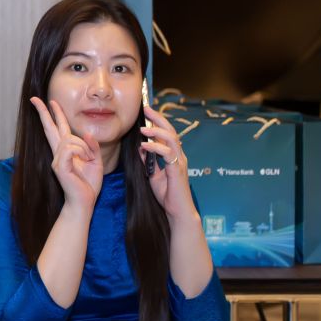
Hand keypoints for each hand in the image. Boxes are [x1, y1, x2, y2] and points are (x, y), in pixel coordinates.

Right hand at [31, 96, 102, 214]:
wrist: (84, 202)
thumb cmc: (88, 184)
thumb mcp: (96, 160)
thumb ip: (92, 146)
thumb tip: (87, 133)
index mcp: (65, 150)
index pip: (56, 128)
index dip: (52, 114)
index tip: (47, 101)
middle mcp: (58, 153)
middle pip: (49, 127)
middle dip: (43, 112)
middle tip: (35, 99)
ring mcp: (57, 159)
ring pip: (70, 139)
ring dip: (85, 146)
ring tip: (90, 159)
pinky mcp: (59, 166)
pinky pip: (71, 148)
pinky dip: (82, 151)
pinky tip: (86, 160)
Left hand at [139, 104, 195, 219]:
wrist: (177, 211)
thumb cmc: (167, 194)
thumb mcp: (152, 175)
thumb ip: (148, 161)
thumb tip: (141, 147)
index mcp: (173, 155)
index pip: (167, 133)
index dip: (158, 121)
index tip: (146, 111)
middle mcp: (179, 156)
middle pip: (171, 131)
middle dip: (158, 119)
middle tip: (146, 109)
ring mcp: (179, 162)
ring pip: (171, 139)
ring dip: (156, 132)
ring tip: (142, 129)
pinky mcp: (177, 170)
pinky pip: (168, 154)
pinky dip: (155, 147)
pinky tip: (144, 145)